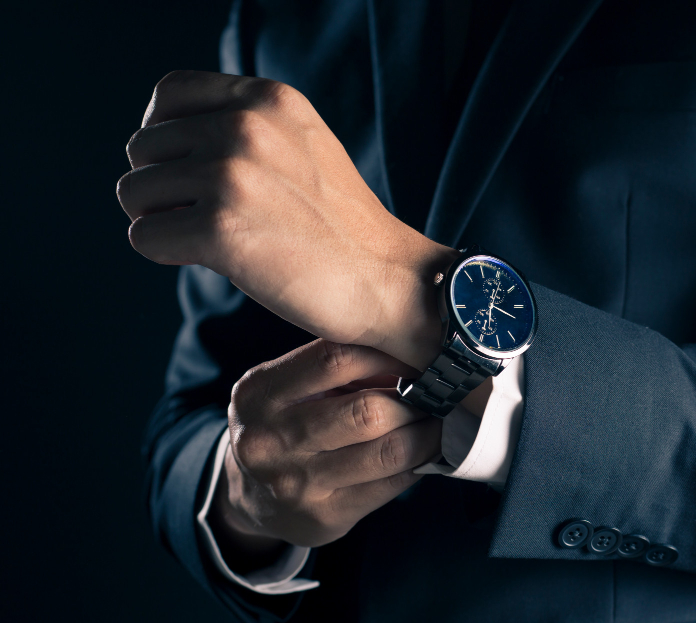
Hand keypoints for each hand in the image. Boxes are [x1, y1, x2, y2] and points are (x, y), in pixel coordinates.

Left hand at [118, 71, 456, 368]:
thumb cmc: (341, 225)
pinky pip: (143, 237)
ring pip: (134, 193)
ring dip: (161, 221)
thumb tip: (163, 139)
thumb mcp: (302, 144)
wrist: (387, 279)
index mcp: (268, 99)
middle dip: (163, 187)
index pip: (168, 96)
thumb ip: (246, 125)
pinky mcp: (219, 230)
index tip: (189, 172)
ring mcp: (231, 176)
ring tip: (211, 239)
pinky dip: (167, 254)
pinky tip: (213, 261)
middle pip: (142, 148)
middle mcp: (245, 126)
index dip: (164, 137)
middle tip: (208, 217)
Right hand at [210, 339, 441, 555]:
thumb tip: (414, 356)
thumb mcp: (289, 388)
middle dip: (414, 400)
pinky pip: (391, 484)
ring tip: (441, 420)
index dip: (389, 355)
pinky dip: (420, 463)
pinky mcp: (323, 517)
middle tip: (437, 394)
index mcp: (260, 393)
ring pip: (388, 451)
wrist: (248, 498)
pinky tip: (427, 451)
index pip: (335, 359)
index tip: (416, 357)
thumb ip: (339, 369)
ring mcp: (296, 483)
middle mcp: (270, 439)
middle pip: (367, 411)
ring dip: (427, 433)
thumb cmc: (285, 425)